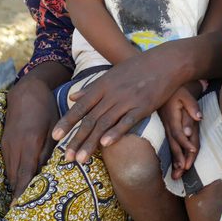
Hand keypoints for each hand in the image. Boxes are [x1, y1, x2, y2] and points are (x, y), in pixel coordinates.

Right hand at [3, 74, 58, 199]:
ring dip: (15, 183)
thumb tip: (49, 169)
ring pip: (10, 171)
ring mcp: (7, 145)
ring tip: (21, 197)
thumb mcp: (54, 127)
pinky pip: (7, 163)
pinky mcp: (4, 143)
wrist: (26, 93)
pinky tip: (18, 179)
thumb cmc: (46, 108)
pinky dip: (12, 173)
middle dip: (18, 191)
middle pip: (15, 175)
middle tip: (23, 205)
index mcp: (30, 142)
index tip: (21, 203)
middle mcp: (16, 146)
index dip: (23, 189)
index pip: (25, 172)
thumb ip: (51, 149)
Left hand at [53, 51, 183, 162]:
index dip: (67, 121)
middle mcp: (113, 93)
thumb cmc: (139, 66)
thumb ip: (92, 87)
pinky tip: (106, 144)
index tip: (55, 136)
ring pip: (105, 123)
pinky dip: (116, 132)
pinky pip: (127, 121)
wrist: (167, 61)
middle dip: (77, 139)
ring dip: (91, 142)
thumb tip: (72, 96)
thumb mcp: (113, 73)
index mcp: (103, 85)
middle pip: (90, 119)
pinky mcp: (144, 106)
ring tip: (81, 159)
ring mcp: (128, 100)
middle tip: (66, 157)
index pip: (81, 106)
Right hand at [159, 83, 201, 178]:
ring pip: (171, 146)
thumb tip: (199, 118)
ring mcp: (166, 128)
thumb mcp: (185, 94)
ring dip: (174, 160)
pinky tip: (174, 165)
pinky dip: (173, 155)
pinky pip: (170, 144)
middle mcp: (168, 125)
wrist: (162, 86)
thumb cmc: (177, 90)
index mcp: (173, 118)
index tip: (193, 151)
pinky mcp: (166, 128)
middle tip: (183, 171)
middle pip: (174, 144)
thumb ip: (192, 106)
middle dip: (179, 158)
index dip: (186, 142)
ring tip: (177, 175)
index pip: (179, 133)